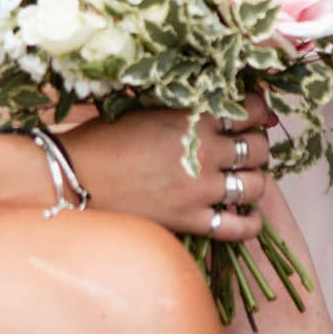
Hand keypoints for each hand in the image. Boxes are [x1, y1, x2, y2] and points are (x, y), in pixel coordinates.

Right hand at [61, 106, 270, 238]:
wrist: (74, 176)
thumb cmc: (103, 138)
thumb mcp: (146, 108)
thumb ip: (184, 108)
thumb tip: (213, 106)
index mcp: (193, 117)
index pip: (249, 109)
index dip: (258, 112)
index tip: (255, 115)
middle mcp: (204, 151)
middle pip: (258, 148)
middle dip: (257, 146)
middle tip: (245, 148)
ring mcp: (200, 189)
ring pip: (256, 185)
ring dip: (255, 180)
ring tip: (243, 178)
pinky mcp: (191, 220)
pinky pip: (239, 227)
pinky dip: (250, 222)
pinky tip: (247, 214)